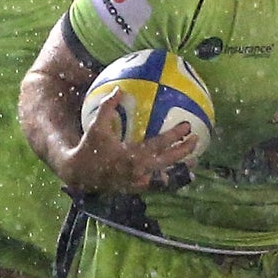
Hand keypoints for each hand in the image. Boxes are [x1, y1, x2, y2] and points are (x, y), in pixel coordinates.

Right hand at [56, 97, 196, 193]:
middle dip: (185, 151)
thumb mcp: (96, 127)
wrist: (80, 175)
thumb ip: (108, 108)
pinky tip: (174, 173)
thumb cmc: (89, 148)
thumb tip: (118, 89)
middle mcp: (139, 171)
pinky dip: (167, 178)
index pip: (159, 144)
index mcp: (132, 156)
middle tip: (197, 140)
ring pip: (165, 176)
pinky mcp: (136, 188)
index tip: (187, 126)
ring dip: (180, 168)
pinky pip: (156, 183)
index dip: (175, 135)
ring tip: (194, 162)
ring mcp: (139, 182)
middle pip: (168, 161)